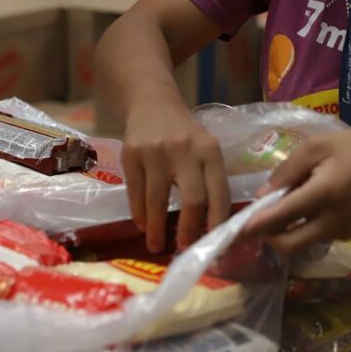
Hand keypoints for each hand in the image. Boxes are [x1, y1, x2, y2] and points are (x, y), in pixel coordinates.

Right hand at [122, 102, 230, 251]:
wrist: (152, 103)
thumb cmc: (185, 136)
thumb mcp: (205, 150)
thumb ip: (210, 181)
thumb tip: (211, 229)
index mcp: (210, 151)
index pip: (219, 194)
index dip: (217, 223)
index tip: (213, 244)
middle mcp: (185, 150)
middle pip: (192, 200)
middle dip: (188, 231)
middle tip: (183, 248)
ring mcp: (156, 152)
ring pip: (158, 201)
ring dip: (157, 229)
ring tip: (156, 245)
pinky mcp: (131, 154)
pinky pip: (135, 193)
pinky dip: (139, 214)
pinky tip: (143, 225)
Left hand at [243, 130, 350, 253]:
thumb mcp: (317, 146)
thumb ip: (287, 170)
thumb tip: (261, 196)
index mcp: (325, 192)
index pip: (283, 216)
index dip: (256, 225)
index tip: (233, 229)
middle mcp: (332, 220)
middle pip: (288, 245)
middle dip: (265, 237)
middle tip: (250, 222)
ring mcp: (339, 233)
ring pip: (298, 245)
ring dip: (280, 232)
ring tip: (277, 207)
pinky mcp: (342, 237)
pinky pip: (310, 238)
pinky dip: (297, 229)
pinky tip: (299, 208)